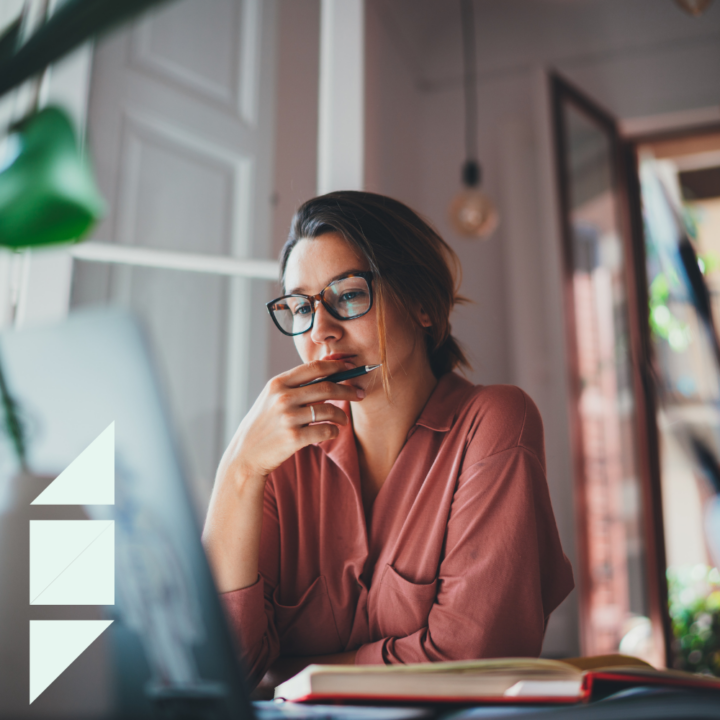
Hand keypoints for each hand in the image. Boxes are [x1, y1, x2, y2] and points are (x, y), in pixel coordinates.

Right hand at [218, 360, 363, 485]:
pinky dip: (334, 431)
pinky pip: (326, 431)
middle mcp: (283, 397)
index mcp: (278, 383)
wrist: (246, 454)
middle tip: (359, 394)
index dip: (337, 366)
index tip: (351, 367)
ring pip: (329, 410)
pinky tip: (332, 432)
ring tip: (344, 419)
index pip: (314, 368)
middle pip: (327, 387)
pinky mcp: (294, 438)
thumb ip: (295, 385)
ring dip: (342, 415)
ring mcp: (288, 418)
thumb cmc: (264, 424)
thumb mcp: (272, 398)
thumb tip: (328, 368)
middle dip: (348, 390)